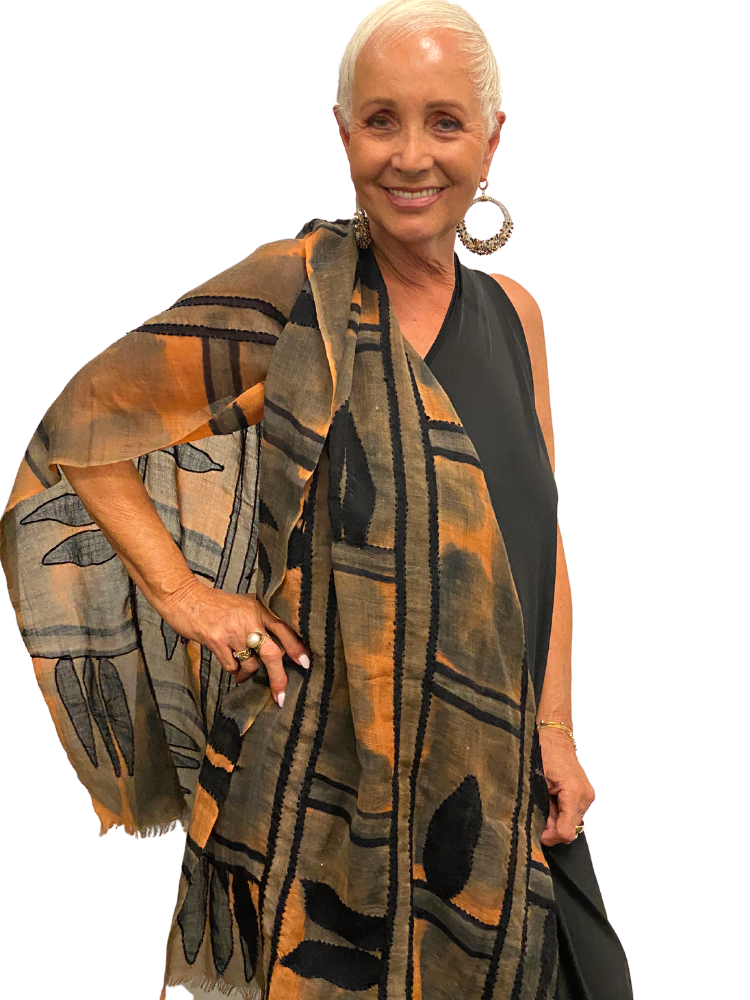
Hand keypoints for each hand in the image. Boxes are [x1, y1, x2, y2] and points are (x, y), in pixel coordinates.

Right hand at [157, 577, 309, 705]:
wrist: (185, 597)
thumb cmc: (214, 603)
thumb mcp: (242, 605)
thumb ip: (258, 620)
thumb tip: (273, 646)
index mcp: (259, 608)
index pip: (284, 629)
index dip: (297, 648)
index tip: (306, 664)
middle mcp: (249, 619)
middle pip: (273, 653)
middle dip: (279, 677)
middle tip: (281, 695)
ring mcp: (233, 631)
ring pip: (251, 664)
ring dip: (248, 674)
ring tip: (242, 674)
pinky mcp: (216, 641)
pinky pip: (232, 666)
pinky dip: (233, 671)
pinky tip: (231, 668)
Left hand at [537, 728, 595, 846]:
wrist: (555, 736)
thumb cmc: (543, 755)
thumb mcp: (538, 783)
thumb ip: (542, 808)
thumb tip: (542, 831)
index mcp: (574, 794)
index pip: (567, 831)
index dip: (551, 837)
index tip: (539, 835)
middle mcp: (586, 797)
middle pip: (572, 830)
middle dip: (554, 830)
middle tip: (538, 821)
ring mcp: (588, 796)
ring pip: (574, 823)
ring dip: (558, 822)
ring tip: (544, 809)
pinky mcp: (586, 794)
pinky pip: (575, 813)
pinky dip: (563, 814)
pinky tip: (552, 805)